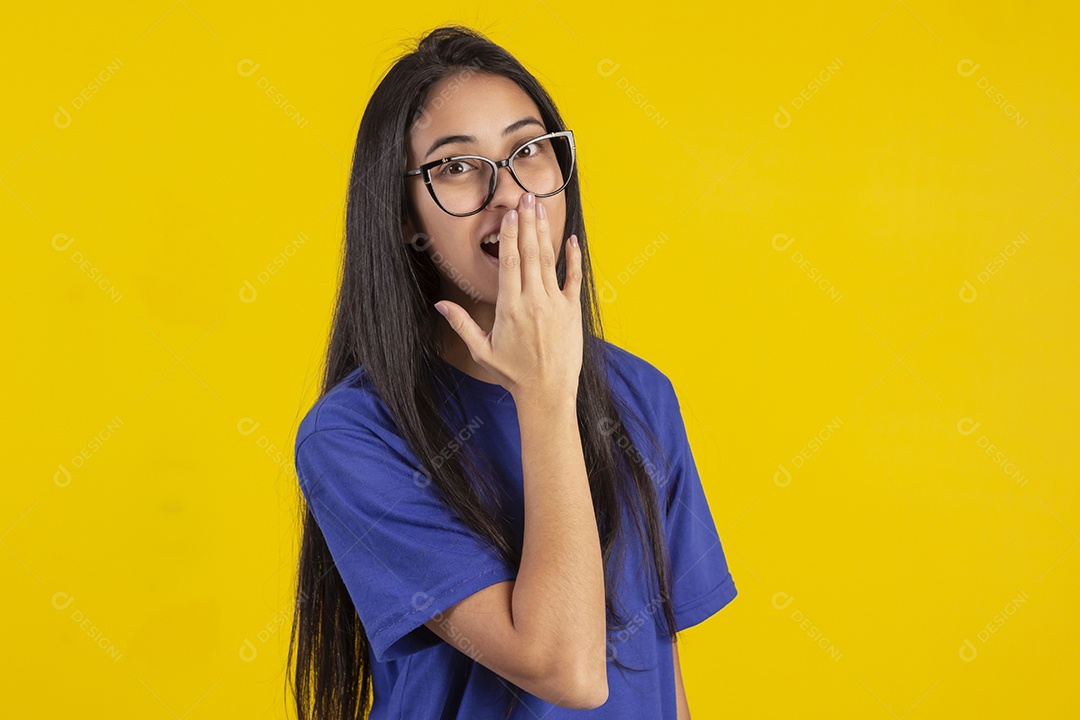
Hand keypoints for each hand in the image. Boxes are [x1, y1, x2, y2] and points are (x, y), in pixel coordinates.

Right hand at [434, 192, 582, 404]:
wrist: (547, 393)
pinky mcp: (572, 311)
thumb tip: (440, 304)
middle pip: (530, 254)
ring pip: (549, 261)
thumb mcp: (482, 351)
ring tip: (540, 207)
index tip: (508, 213)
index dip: (510, 235)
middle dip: (527, 223)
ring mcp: (555, 305)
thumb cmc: (513, 374)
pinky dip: (573, 259)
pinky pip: (574, 279)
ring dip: (544, 232)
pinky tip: (570, 240)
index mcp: (509, 308)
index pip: (510, 263)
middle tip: (526, 197)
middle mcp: (533, 301)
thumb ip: (461, 324)